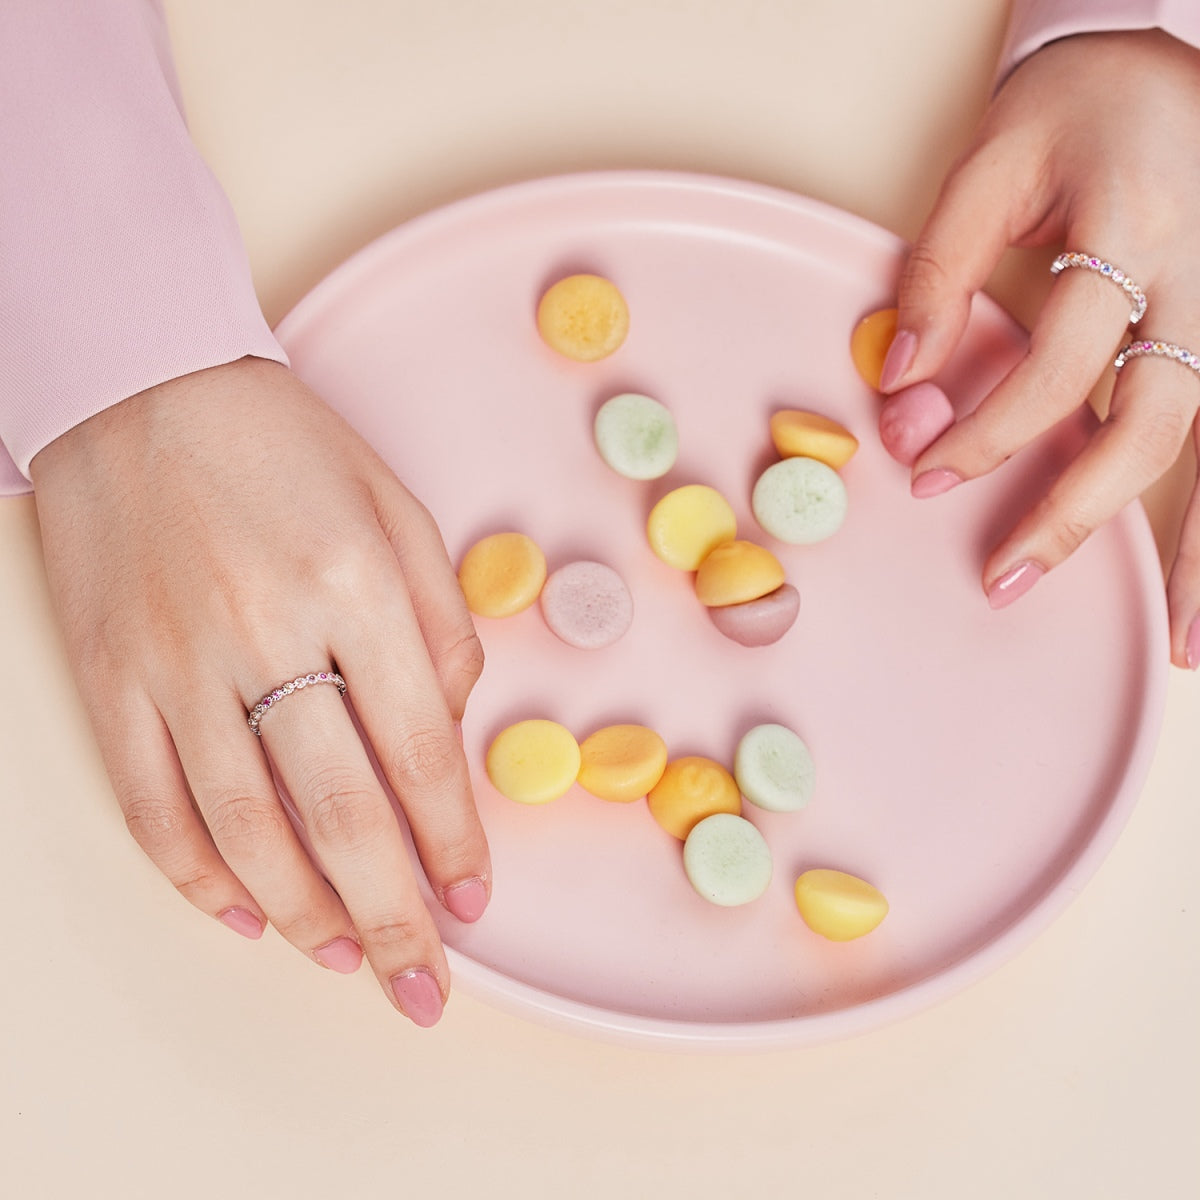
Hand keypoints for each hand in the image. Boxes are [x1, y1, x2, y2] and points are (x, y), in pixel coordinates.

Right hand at [30, 357, 489, 1025]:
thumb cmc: (287, 449)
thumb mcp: (396, 512)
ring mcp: (176, 662)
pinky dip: (196, 876)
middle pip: (340, 813)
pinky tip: (243, 915)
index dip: (453, 842)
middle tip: (421, 986)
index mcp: (355, 586)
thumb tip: (450, 735)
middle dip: (391, 916)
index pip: (422, 751)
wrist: (141, 385)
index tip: (474, 903)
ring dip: (301, 912)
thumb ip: (440, 626)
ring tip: (344, 961)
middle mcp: (266, 631)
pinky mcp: (110, 677)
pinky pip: (151, 803)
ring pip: (243, 828)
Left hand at [881, 29, 1199, 666]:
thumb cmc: (1075, 108)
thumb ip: (940, 274)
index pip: (1061, 360)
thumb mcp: (991, 165)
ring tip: (1188, 646)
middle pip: (1155, 418)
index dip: (989, 426)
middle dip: (1078, 510)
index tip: (924, 469)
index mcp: (1133, 229)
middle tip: (1006, 578)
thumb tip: (896, 381)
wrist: (1167, 60)